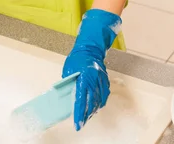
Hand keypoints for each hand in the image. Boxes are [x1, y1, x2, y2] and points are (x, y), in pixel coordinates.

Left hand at [62, 9, 121, 130]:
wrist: (90, 48)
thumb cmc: (77, 58)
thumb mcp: (68, 70)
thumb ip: (69, 83)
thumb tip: (67, 96)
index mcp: (85, 76)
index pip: (81, 99)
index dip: (79, 113)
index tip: (77, 123)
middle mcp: (95, 80)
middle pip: (91, 103)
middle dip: (85, 115)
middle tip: (81, 124)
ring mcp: (102, 81)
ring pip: (98, 101)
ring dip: (92, 110)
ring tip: (86, 117)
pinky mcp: (106, 81)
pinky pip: (103, 96)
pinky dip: (99, 103)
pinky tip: (94, 108)